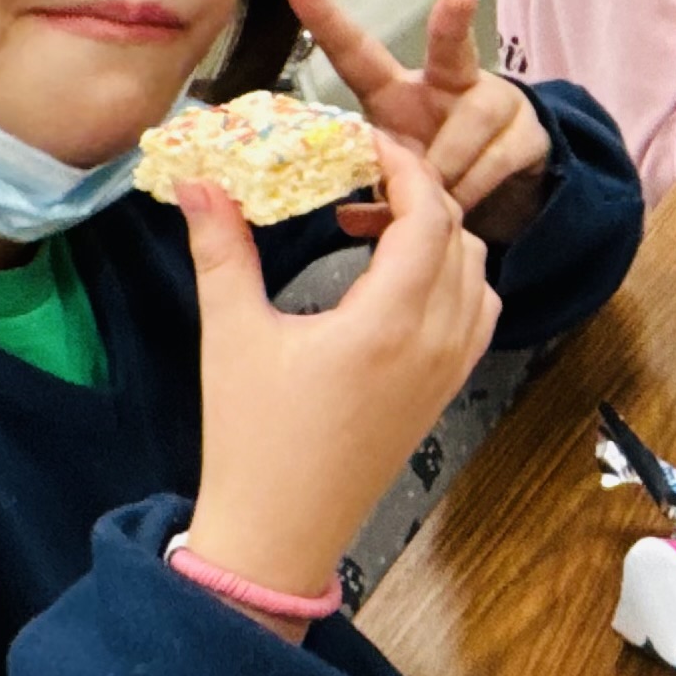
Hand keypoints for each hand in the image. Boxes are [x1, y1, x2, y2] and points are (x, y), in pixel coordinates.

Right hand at [177, 137, 497, 633]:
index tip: (362, 141)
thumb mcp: (231, 336)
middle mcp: (437, 340)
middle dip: (415, 191)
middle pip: (458, 232)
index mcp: (391, 321)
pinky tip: (395, 279)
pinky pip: (476, 312)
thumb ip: (221, 249)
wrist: (278, 534)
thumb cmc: (251, 439)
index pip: (429, 213)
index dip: (403, 164)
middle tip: (357, 174)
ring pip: (475, 270)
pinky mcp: (446, 390)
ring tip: (368, 225)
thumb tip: (199, 182)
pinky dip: (452, 276)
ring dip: (436, 233)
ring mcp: (450, 368)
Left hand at [285, 0, 551, 239]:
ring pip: (461, 139)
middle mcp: (448, 81)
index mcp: (396, 90)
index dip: (322, 14)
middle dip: (452, 18)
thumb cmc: (431, 168)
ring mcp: (495, 100)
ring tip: (437, 200)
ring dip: (443, 181)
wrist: (503, 181)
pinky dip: (469, 196)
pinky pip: (490, 168)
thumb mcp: (395, 181)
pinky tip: (464, 205)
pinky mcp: (529, 130)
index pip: (354, 50)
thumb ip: (374, 196)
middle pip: (450, 45)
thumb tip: (348, 220)